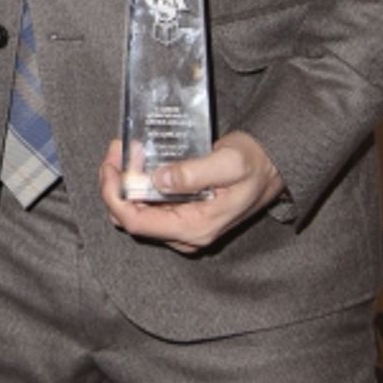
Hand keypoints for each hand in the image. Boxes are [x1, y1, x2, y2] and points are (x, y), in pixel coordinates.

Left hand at [99, 131, 284, 253]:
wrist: (273, 168)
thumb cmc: (254, 164)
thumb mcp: (229, 162)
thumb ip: (194, 173)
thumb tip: (159, 179)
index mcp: (195, 227)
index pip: (136, 223)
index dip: (113, 195)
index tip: (109, 165)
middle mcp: (186, 233)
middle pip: (130, 218)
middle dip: (116, 183)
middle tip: (120, 149)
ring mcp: (183, 226)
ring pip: (136, 211)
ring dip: (125, 181)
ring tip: (128, 149)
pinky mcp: (182, 214)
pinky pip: (149, 204)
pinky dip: (138, 182)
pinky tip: (141, 159)